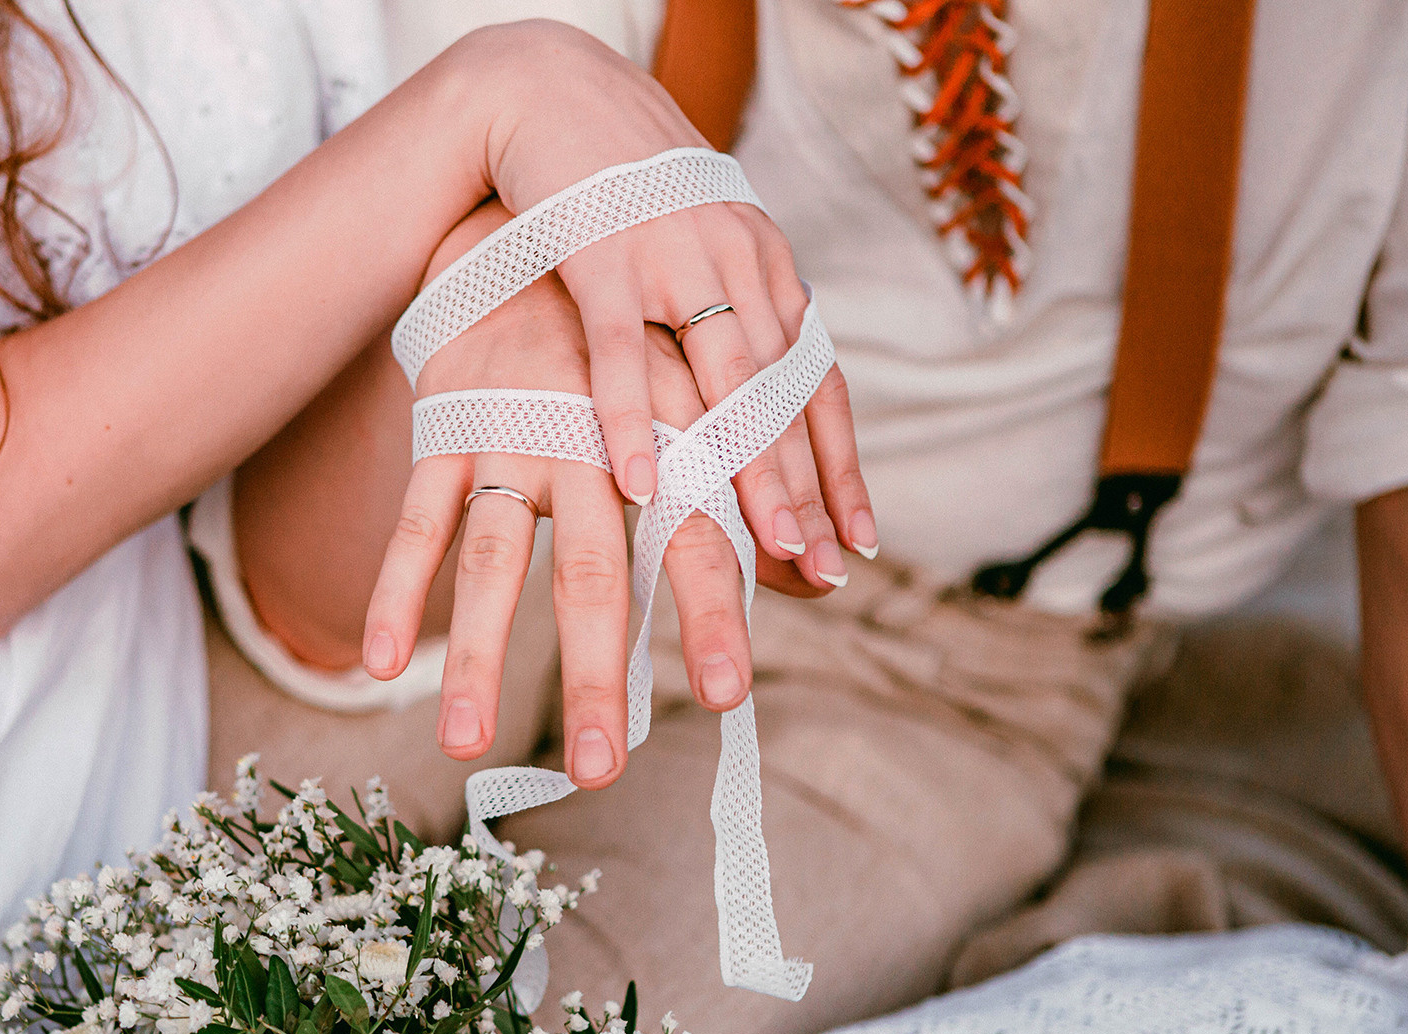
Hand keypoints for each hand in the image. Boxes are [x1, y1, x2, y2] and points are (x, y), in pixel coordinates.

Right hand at [363, 200, 872, 786]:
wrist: (546, 213)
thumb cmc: (645, 329)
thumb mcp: (710, 395)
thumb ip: (761, 493)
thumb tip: (831, 580)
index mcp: (668, 436)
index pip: (700, 537)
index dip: (717, 611)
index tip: (732, 694)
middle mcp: (592, 440)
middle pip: (596, 570)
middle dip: (598, 669)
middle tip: (605, 769)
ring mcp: (511, 433)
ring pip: (490, 557)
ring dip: (476, 654)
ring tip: (466, 743)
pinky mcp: (445, 423)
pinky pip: (415, 519)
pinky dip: (393, 589)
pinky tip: (379, 664)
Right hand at [449, 23, 875, 565]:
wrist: (550, 89)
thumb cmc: (618, 186)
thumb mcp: (692, 250)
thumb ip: (720, 319)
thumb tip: (741, 409)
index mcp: (765, 266)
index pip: (817, 383)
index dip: (839, 467)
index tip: (857, 543)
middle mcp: (738, 260)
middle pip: (784, 395)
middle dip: (806, 489)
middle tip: (824, 571)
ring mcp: (675, 256)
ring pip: (726, 378)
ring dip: (749, 467)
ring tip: (768, 545)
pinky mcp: (604, 254)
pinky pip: (624, 353)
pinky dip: (634, 419)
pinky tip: (642, 482)